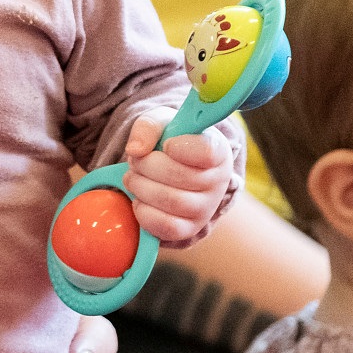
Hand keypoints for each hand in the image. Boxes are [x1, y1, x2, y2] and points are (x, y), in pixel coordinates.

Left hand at [121, 109, 235, 247]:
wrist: (169, 169)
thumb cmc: (169, 142)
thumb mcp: (160, 124)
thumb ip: (148, 127)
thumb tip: (135, 150)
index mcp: (217, 151)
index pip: (207, 152)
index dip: (181, 148)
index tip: (167, 144)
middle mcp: (218, 182)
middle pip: (178, 176)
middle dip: (145, 165)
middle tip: (137, 160)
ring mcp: (206, 209)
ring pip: (170, 200)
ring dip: (140, 186)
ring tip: (134, 177)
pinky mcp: (190, 228)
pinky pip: (166, 226)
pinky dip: (143, 211)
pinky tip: (140, 199)